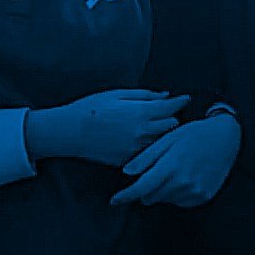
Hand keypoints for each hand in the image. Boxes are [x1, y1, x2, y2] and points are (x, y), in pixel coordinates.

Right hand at [26, 90, 189, 166]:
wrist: (68, 132)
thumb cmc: (90, 109)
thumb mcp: (117, 94)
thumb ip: (144, 95)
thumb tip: (165, 95)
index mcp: (141, 113)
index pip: (172, 108)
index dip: (181, 101)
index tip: (185, 98)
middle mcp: (142, 132)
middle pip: (173, 126)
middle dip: (173, 118)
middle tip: (169, 113)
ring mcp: (136, 149)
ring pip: (162, 142)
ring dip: (163, 135)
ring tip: (157, 128)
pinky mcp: (128, 160)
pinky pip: (147, 154)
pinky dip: (150, 148)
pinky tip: (143, 141)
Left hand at [110, 112, 239, 206]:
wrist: (226, 137)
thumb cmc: (195, 134)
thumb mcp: (168, 138)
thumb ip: (146, 157)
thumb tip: (127, 172)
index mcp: (171, 165)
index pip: (141, 188)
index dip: (125, 196)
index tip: (114, 200)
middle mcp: (183, 182)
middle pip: (151, 197)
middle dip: (145, 189)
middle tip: (153, 173)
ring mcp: (195, 191)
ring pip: (165, 199)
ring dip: (162, 190)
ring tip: (173, 171)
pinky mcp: (203, 196)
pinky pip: (180, 202)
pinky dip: (176, 193)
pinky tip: (183, 178)